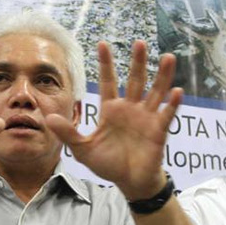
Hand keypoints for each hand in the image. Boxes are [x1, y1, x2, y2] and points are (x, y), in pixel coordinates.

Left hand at [46, 40, 181, 200]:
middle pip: (135, 80)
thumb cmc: (108, 164)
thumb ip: (68, 133)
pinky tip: (176, 91)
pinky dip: (172, 103)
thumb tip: (48, 118)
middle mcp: (130, 109)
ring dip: (162, 75)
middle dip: (137, 62)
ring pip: (155, 92)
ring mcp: (146, 118)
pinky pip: (167, 114)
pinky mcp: (158, 130)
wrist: (130, 182)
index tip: (102, 44)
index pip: (108, 81)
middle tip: (139, 42)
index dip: (106, 64)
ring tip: (168, 57)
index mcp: (111, 110)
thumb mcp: (83, 149)